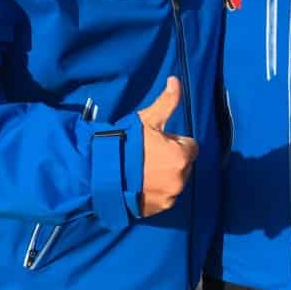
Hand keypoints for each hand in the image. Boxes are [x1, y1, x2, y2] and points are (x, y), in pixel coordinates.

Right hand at [137, 76, 197, 216]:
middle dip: (171, 158)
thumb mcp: (147, 120)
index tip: (158, 141)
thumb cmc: (126, 144)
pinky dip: (155, 191)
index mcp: (182, 156)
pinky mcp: (158, 209)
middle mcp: (180, 179)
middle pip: (183, 164)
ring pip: (174, 181)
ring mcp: (169, 196)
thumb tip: (176, 80)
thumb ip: (167, 102)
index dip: (174, 141)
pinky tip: (139, 183)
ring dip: (164, 175)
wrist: (100, 175)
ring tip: (141, 170)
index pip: (190, 145)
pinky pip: (164, 196)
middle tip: (147, 155)